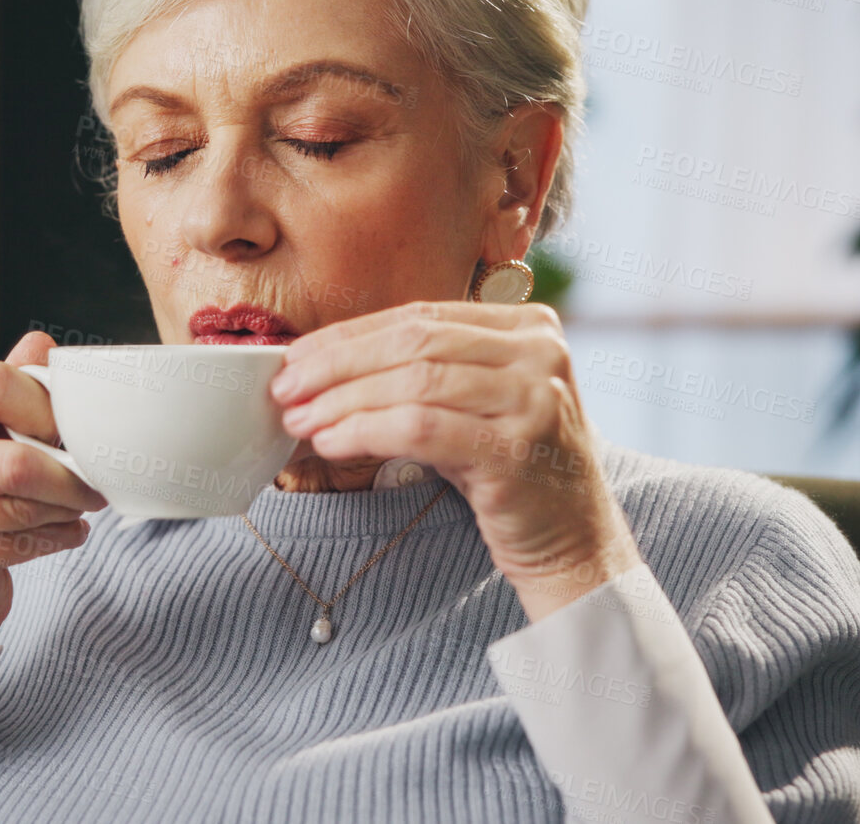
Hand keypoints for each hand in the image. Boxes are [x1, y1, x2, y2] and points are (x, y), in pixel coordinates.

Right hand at [0, 331, 108, 663]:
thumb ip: (8, 391)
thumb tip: (42, 342)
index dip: (42, 406)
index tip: (66, 429)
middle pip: (12, 459)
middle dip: (67, 475)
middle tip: (93, 482)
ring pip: (20, 506)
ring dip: (66, 509)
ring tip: (79, 507)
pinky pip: (19, 543)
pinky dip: (57, 538)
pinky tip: (63, 533)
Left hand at [268, 300, 641, 619]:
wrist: (574, 544)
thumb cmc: (508, 472)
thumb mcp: (475, 404)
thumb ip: (420, 372)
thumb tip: (319, 368)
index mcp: (528, 326)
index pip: (420, 315)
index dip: (349, 335)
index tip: (296, 358)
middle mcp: (539, 352)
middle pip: (413, 342)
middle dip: (337, 364)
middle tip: (285, 389)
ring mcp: (535, 398)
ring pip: (414, 382)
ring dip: (343, 401)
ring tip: (300, 421)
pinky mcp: (519, 448)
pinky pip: (422, 429)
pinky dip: (366, 431)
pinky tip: (331, 444)